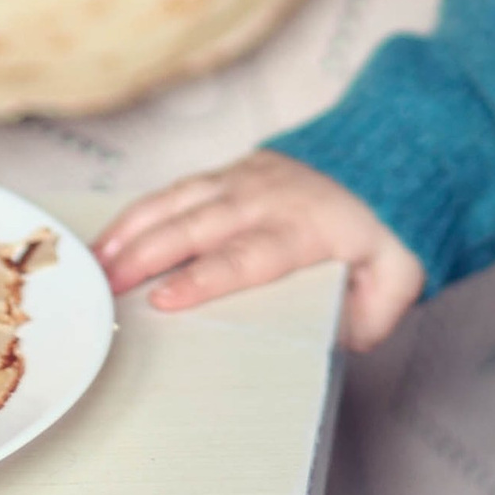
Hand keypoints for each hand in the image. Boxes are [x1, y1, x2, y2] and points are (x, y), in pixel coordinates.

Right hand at [96, 155, 425, 349]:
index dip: (205, 279)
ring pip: (179, 200)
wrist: (391, 156)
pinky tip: (110, 236)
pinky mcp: (232, 171)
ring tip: (93, 262)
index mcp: (307, 229)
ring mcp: (247, 178)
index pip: (249, 256)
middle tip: (104, 286)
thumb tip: (341, 339)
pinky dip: (139, 210)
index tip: (164, 300)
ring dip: (132, 230)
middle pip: (199, 226)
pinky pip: (178, 188)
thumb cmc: (387, 228)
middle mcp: (269, 199)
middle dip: (147, 254)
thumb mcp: (401, 276)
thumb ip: (374, 313)